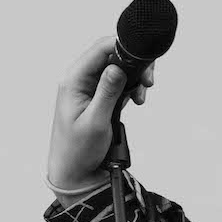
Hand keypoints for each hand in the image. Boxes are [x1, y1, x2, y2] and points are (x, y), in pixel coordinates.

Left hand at [46, 34, 155, 190]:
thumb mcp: (95, 122)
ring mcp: (90, 87)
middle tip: (147, 82)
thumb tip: (118, 67)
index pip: (100, 48)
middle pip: (111, 54)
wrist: (75, 173)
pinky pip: (118, 81)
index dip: (124, 48)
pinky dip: (130, 87)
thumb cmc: (78, 151)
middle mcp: (80, 79)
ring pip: (118, 67)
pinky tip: (136, 99)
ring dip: (134, 77)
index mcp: (74, 80)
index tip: (143, 62)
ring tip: (140, 96)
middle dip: (133, 64)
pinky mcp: (99, 96)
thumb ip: (107, 92)